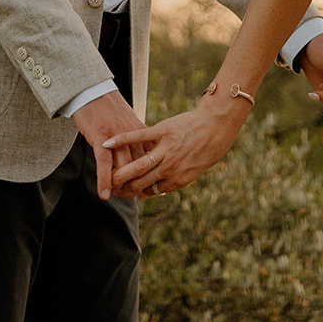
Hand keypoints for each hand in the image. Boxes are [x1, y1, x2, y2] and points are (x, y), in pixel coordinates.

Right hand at [72, 90, 149, 199]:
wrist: (93, 90)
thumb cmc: (110, 108)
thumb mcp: (129, 122)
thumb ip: (137, 138)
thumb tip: (144, 155)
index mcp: (141, 132)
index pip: (152, 159)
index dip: (151, 175)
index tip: (150, 188)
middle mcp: (132, 136)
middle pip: (139, 167)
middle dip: (137, 183)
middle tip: (132, 195)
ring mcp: (117, 137)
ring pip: (123, 167)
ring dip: (121, 185)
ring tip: (118, 195)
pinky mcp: (100, 137)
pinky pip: (104, 163)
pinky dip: (104, 180)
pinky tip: (104, 194)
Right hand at [102, 101, 243, 196]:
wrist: (215, 127)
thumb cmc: (203, 151)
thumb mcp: (190, 172)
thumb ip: (169, 183)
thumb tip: (149, 194)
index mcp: (177, 180)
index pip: (148, 192)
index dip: (133, 194)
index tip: (120, 193)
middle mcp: (170, 168)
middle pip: (140, 183)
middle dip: (123, 188)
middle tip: (108, 187)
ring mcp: (166, 149)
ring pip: (138, 165)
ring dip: (120, 172)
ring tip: (107, 174)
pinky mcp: (162, 131)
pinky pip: (138, 137)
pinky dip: (122, 140)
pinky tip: (107, 143)